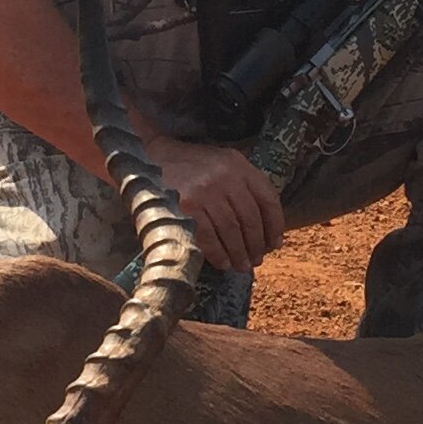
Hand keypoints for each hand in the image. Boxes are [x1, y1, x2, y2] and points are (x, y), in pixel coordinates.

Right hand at [141, 135, 286, 273]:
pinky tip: (223, 263)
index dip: (275, 225)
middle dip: (256, 245)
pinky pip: (209, 238)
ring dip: (239, 254)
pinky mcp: (186, 207)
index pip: (267, 198)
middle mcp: (225, 176)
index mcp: (238, 165)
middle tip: (256, 261)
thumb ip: (242, 185)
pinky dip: (218, 254)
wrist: (148, 156)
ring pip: (231, 231)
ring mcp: (205, 192)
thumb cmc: (189, 166)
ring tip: (242, 267)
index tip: (274, 243)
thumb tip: (264, 228)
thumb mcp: (221, 163)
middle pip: (250, 219)